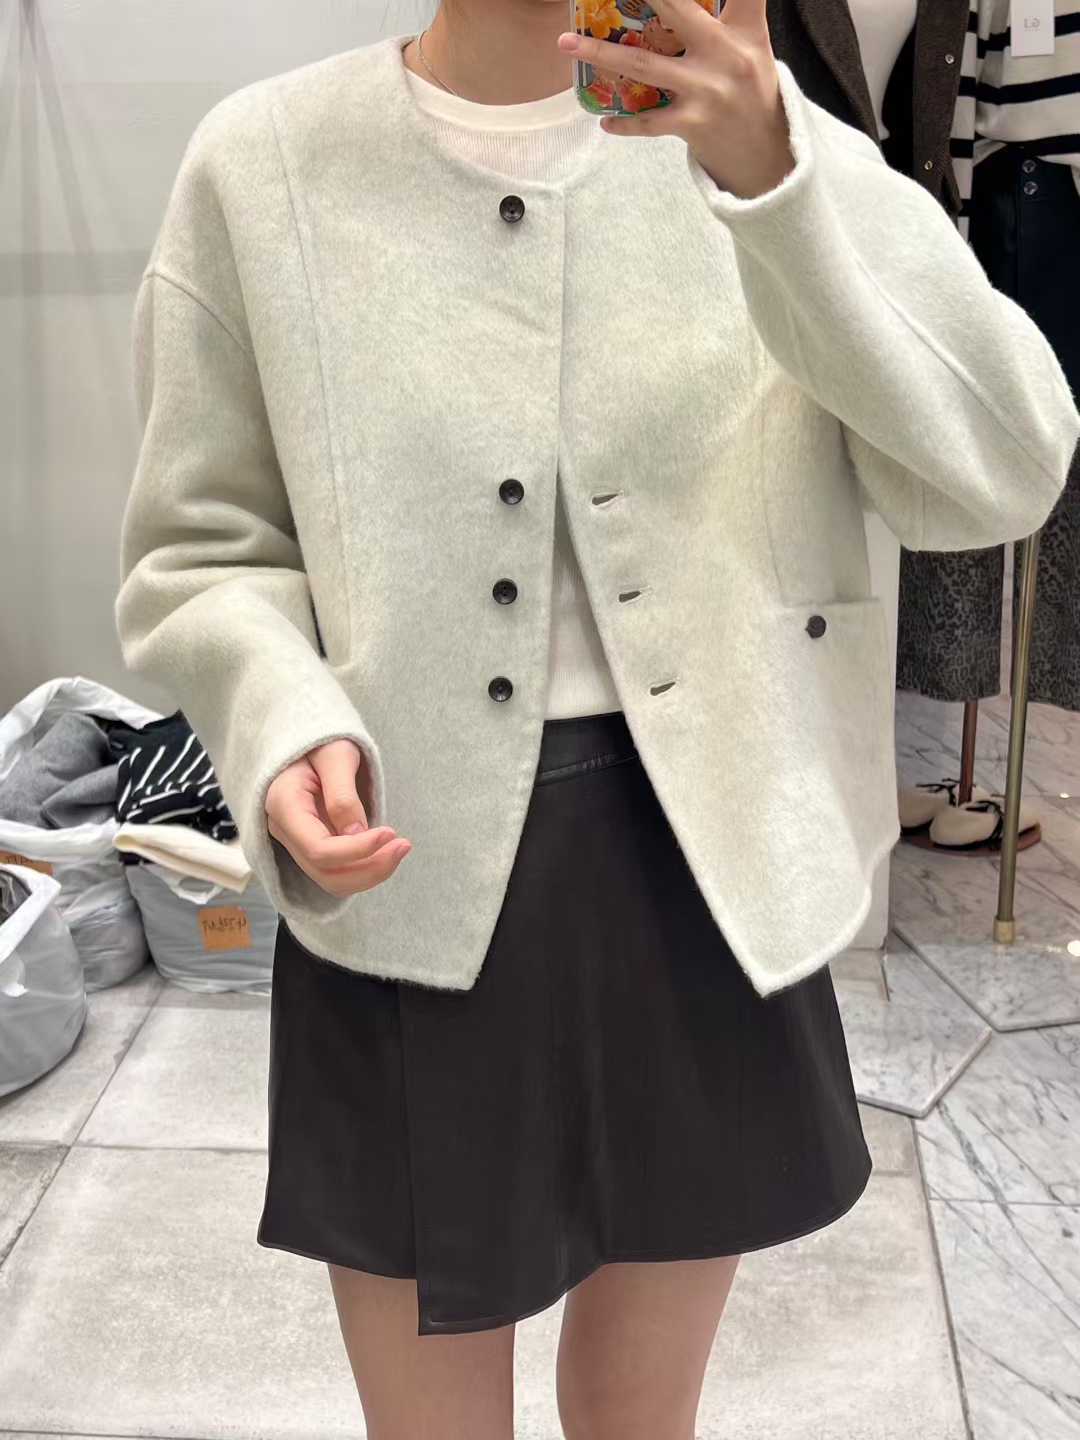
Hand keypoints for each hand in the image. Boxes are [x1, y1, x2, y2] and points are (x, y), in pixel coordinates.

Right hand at [266, 738, 410, 897]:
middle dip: (369, 868)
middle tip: (403, 845)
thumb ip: (343, 795)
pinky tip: (387, 850)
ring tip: (400, 848)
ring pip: (332, 880)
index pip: (318, 849)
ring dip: (371, 873)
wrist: (311, 745)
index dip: (357, 850)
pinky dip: (365, 868)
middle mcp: (285, 830)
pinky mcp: (314, 846)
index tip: (390, 833)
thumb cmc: (322, 742)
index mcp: (284, 804)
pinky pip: (339, 871)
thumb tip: (357, 834)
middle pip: (326, 873)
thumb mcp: (336, 756)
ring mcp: (297, 842)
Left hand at [558, 0, 795, 200]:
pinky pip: (648, 122)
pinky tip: (604, 120)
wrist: (769, 157)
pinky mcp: (692, 125)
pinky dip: (624, 123)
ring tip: (567, 43)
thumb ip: (737, 13)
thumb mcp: (754, 45)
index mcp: (744, 30)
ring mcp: (705, 91)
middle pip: (677, 9)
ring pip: (643, 65)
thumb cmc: (754, 93)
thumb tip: (699, 3)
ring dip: (600, 54)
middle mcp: (725, 54)